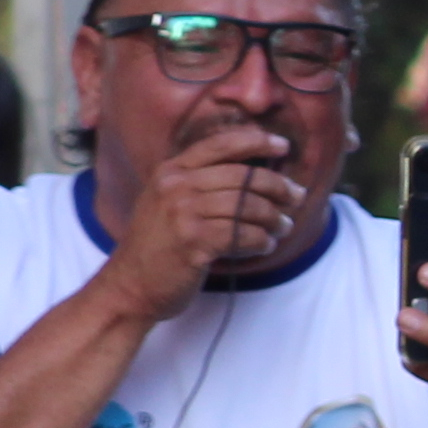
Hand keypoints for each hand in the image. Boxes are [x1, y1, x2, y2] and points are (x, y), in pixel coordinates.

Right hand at [114, 116, 310, 316]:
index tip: (283, 145)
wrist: (130, 286)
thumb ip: (200, 181)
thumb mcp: (167, 201)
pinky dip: (261, 241)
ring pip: (247, 206)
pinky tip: (265, 246)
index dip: (257, 141)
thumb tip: (255, 170)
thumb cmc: (159, 245)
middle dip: (278, 186)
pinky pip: (243, 235)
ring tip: (283, 228)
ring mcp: (182, 213)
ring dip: (274, 218)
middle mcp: (175, 186)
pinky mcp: (193, 243)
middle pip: (243, 176)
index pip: (221, 143)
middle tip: (297, 198)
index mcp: (171, 170)